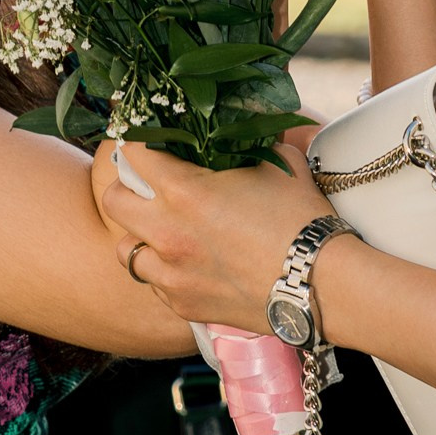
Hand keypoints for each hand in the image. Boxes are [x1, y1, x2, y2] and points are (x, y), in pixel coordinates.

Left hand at [93, 136, 324, 330]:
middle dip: (128, 188)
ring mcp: (171, 274)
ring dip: (140, 236)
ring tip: (165, 233)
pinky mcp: (183, 305)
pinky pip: (155, 285)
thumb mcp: (279, 164)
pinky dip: (165, 272)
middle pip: (114, 200)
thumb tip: (244, 129)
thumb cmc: (302, 220)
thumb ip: (250, 144)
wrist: (321, 285)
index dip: (137, 141)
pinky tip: (189, 265)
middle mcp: (167, 233)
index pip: (133, 153)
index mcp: (184, 191)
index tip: (145, 141)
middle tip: (149, 187)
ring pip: (125, 250)